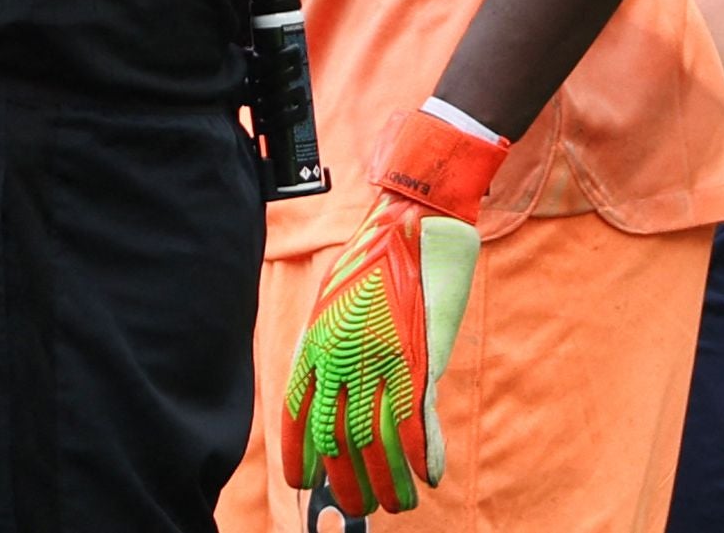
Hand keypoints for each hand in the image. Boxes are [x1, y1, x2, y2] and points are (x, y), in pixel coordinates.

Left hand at [280, 107, 501, 514]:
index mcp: (317, 341)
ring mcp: (378, 356)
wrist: (411, 219)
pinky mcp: (416, 353)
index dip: (296, 451)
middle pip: (336, 434)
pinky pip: (413, 417)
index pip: (297, 410)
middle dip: (344, 479)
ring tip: (397, 506)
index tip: (300, 483)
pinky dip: (421, 452)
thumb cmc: (376, 259)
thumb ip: (334, 350)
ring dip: (388, 479)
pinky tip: (427, 476)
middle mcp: (341, 354)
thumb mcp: (339, 303)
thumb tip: (337, 393)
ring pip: (375, 437)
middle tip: (355, 506)